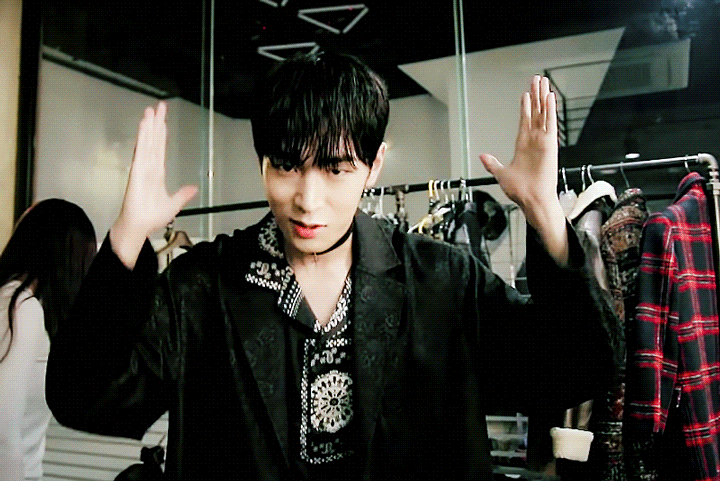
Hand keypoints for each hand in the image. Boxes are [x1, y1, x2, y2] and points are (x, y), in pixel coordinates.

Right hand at [110, 102, 197, 268]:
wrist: (138, 227)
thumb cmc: (150, 217)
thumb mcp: (173, 205)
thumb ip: (182, 195)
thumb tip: (193, 188)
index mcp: (157, 173)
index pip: (160, 148)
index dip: (161, 133)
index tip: (163, 119)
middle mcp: (149, 167)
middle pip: (153, 141)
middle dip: (156, 123)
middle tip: (158, 106)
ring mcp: (142, 169)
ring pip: (147, 143)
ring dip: (148, 127)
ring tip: (150, 111)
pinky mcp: (137, 173)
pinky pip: (141, 153)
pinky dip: (143, 139)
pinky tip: (144, 128)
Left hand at [479, 75, 558, 220]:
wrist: (532, 200)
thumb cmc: (520, 191)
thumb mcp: (501, 174)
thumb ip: (493, 164)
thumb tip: (483, 157)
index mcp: (523, 146)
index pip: (524, 121)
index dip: (525, 107)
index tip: (526, 94)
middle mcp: (534, 141)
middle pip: (536, 113)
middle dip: (536, 96)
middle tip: (537, 80)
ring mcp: (542, 141)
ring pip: (543, 114)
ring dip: (543, 97)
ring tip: (543, 82)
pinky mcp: (549, 145)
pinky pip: (550, 123)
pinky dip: (550, 110)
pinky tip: (550, 97)